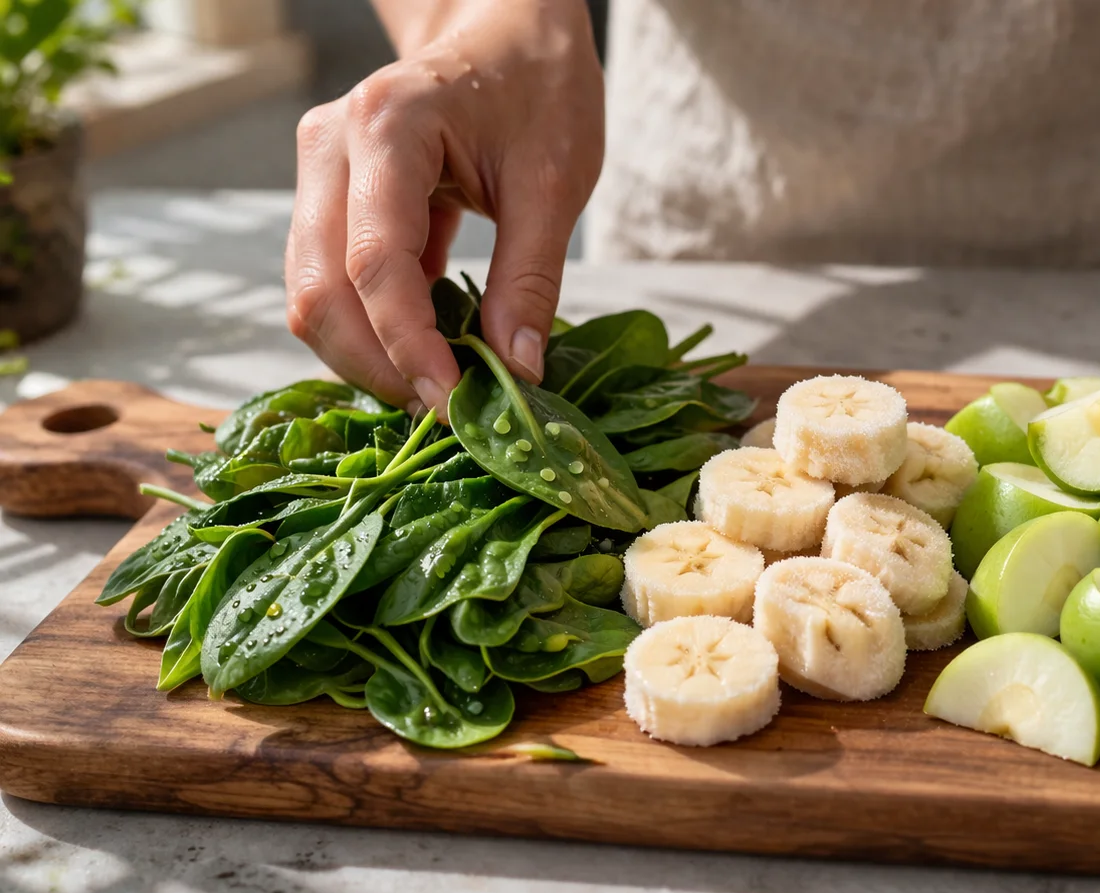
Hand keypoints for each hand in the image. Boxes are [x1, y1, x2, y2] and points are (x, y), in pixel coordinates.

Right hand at [285, 0, 602, 414]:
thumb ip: (532, 280)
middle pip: (318, 289)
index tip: (455, 406)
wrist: (507, 30)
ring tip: (439, 389)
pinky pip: (331, 280)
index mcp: (387, 128)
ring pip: (310, 293)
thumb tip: (517, 374)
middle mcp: (330, 146)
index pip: (376, 264)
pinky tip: (428, 353)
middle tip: (445, 414)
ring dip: (366, 355)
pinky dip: (372, 328)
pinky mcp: (329, 196)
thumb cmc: (539, 86)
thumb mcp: (556, 180)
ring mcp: (319, 170)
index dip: (409, 348)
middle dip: (375, 365)